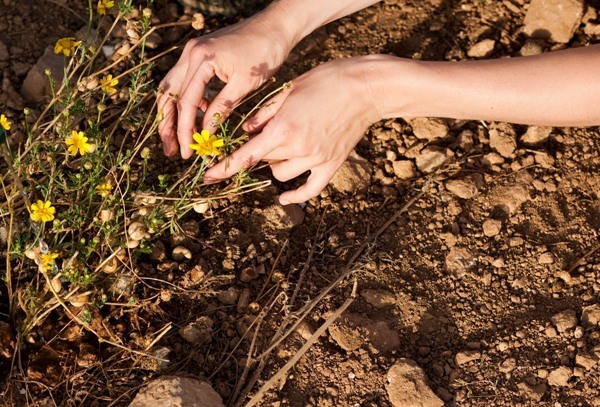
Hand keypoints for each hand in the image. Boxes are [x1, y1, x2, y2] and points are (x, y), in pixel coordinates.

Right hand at [157, 10, 296, 157]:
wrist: (274, 26)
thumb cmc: (265, 53)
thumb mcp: (245, 85)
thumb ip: (222, 108)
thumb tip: (206, 133)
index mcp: (202, 59)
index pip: (186, 101)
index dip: (185, 130)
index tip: (186, 151)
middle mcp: (191, 52)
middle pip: (168, 94)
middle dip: (168, 125)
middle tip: (171, 150)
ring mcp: (192, 51)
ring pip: (172, 87)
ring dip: (172, 114)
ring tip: (176, 138)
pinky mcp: (199, 54)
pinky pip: (185, 80)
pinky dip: (188, 100)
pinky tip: (198, 118)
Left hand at [204, 56, 382, 203]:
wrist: (365, 88)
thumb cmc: (326, 81)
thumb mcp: (288, 91)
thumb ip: (263, 114)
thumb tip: (245, 132)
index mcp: (283, 128)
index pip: (246, 156)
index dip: (223, 168)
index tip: (207, 177)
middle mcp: (298, 148)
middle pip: (262, 161)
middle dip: (255, 151)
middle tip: (260, 135)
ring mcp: (316, 159)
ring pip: (281, 174)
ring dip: (273, 164)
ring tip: (281, 145)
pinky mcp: (331, 165)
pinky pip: (310, 189)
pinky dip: (295, 195)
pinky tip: (283, 197)